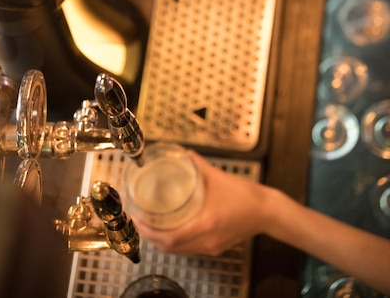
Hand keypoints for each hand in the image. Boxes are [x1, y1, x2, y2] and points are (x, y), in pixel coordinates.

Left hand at [131, 151, 269, 256]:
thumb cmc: (245, 195)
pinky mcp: (216, 248)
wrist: (267, 211)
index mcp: (206, 224)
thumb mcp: (217, 176)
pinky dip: (176, 243)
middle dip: (151, 237)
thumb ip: (197, 164)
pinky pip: (189, 249)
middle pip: (170, 248)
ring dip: (162, 241)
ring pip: (179, 251)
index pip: (170, 238)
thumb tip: (183, 153)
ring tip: (150, 225)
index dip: (149, 231)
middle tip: (139, 221)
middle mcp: (207, 240)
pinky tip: (171, 230)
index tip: (137, 218)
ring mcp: (211, 247)